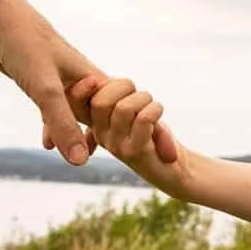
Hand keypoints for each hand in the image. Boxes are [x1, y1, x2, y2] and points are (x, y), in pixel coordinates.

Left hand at [0, 0, 179, 168]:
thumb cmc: (25, 46)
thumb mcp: (46, 89)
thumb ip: (63, 126)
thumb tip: (81, 163)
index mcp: (93, 77)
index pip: (128, 109)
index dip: (147, 130)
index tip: (160, 153)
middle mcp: (81, 79)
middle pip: (106, 114)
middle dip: (115, 136)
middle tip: (122, 160)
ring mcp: (60, 78)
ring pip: (78, 114)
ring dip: (79, 134)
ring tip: (81, 157)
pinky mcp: (39, 80)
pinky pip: (53, 110)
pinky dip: (53, 127)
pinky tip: (46, 144)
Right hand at [78, 76, 190, 195]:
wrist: (177, 170)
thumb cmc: (154, 134)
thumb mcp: (132, 110)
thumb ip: (114, 98)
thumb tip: (92, 79)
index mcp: (95, 123)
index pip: (73, 102)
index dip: (83, 87)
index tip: (96, 81)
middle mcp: (101, 136)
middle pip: (100, 101)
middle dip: (123, 87)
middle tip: (139, 96)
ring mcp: (116, 146)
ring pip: (124, 108)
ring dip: (144, 99)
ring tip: (153, 107)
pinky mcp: (136, 152)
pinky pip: (143, 120)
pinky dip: (155, 110)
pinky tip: (159, 113)